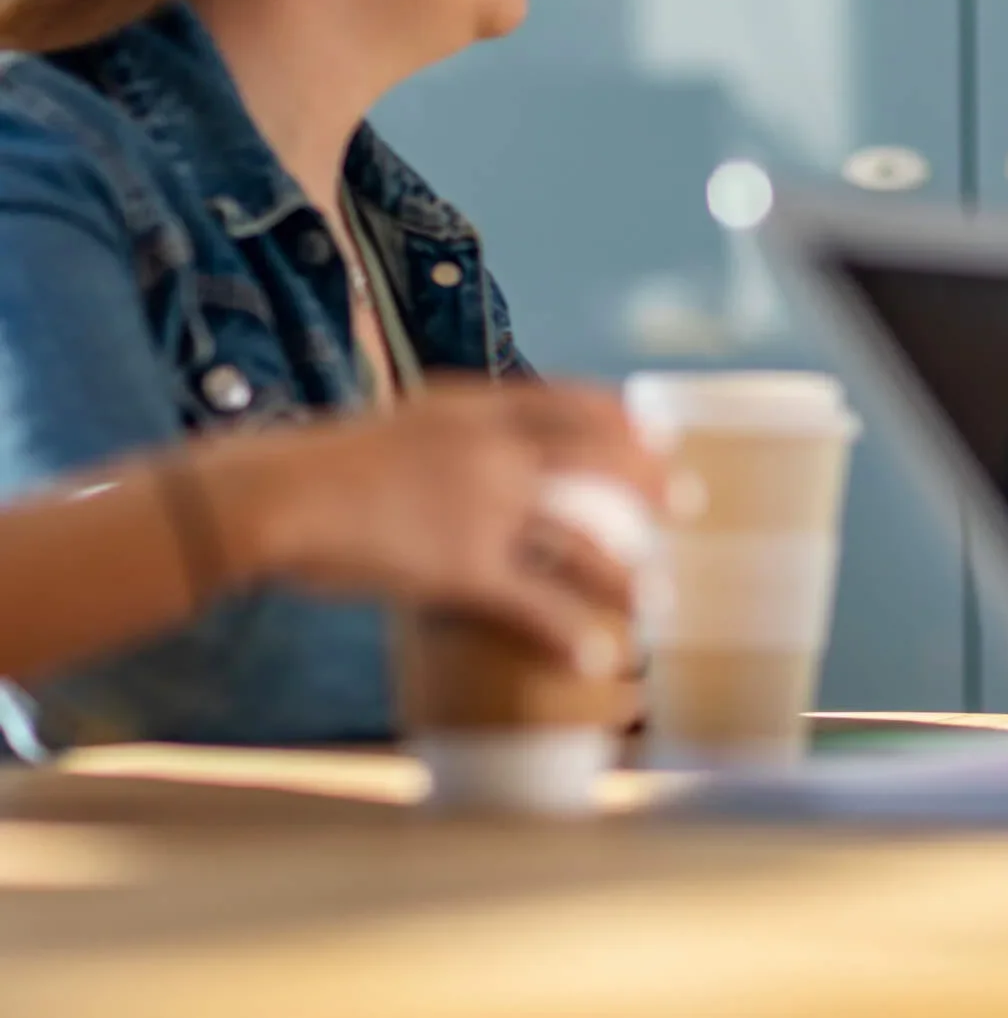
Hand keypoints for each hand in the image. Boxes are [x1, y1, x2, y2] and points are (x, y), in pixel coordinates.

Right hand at [196, 378, 674, 673]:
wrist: (271, 494)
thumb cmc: (317, 465)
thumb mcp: (395, 425)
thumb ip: (444, 436)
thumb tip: (473, 450)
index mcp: (476, 408)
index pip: (571, 402)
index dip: (622, 418)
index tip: (658, 430)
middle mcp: (495, 450)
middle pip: (598, 463)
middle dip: (650, 483)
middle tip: (687, 502)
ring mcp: (486, 508)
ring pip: (582, 539)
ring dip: (626, 571)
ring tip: (657, 597)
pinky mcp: (464, 566)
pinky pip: (536, 603)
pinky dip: (572, 632)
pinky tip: (599, 654)